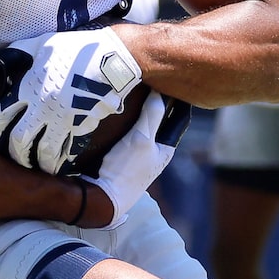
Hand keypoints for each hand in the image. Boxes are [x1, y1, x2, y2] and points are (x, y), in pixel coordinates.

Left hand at [0, 28, 143, 175]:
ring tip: (37, 166)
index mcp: (30, 86)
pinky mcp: (83, 126)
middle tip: (14, 157)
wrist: (112, 59)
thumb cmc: (77, 49)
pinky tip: (59, 165)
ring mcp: (64, 118)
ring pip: (44, 151)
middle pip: (20, 139)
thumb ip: (17, 53)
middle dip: (15, 152)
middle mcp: (43, 106)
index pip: (3, 114)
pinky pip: (68, 150)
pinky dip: (62, 160)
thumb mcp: (42, 44)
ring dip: (39, 162)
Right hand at [73, 93, 190, 220]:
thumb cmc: (126, 170)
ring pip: (139, 128)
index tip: (169, 81)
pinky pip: (124, 135)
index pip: (177, 118)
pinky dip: (121, 124)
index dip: (175, 100)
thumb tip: (159, 91)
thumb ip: (152, 115)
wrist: (101, 197)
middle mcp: (154, 153)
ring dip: (134, 114)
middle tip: (144, 83)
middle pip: (156, 121)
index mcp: (166, 149)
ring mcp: (137, 157)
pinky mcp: (119, 159)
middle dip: (152, 104)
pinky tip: (112, 115)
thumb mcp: (142, 139)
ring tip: (126, 94)